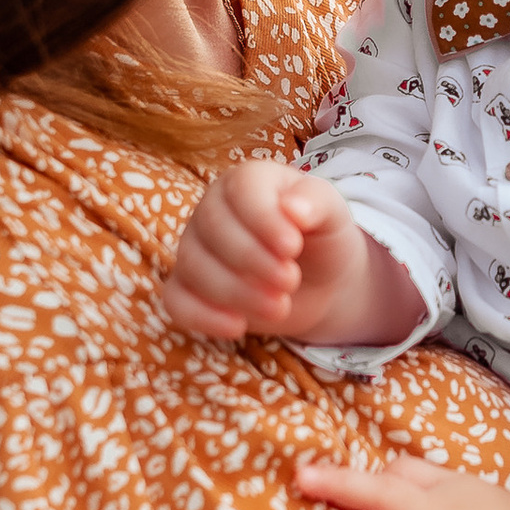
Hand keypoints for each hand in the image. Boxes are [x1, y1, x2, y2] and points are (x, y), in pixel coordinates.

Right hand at [164, 163, 401, 346]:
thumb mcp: (333, 216)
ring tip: (280, 307)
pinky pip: (175, 301)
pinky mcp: (189, 287)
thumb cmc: (321, 239)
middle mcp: (212, 209)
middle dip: (252, 261)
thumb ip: (317, 203)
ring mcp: (194, 248)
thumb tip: (293, 208)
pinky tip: (238, 327)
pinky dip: (202, 316)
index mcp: (247, 182)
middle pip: (211, 228)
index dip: (263, 220)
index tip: (293, 248)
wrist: (319, 282)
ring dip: (236, 292)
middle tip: (290, 282)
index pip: (240, 190)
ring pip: (192, 266)